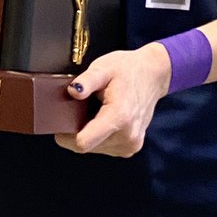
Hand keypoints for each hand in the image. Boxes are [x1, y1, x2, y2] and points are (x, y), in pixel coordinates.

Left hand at [55, 42, 170, 157]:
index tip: (62, 121)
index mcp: (119, 117)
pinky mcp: (131, 148)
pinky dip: (99, 136)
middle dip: (78, 130)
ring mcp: (131, 144)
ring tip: (96, 110)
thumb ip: (87, 80)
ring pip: (95, 148)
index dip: (66, 135)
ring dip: (89, 133)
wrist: (153, 75)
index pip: (83, 143)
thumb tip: (72, 91)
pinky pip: (105, 147)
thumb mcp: (104, 67)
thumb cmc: (127, 69)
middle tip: (83, 107)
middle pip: (87, 146)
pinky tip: (104, 118)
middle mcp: (127, 136)